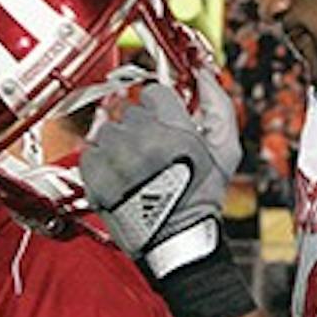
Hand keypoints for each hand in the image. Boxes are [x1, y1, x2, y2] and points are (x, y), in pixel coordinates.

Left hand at [81, 63, 240, 270]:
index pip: (153, 92)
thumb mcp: (226, 152)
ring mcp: (115, 156)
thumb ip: (219, 106)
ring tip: (134, 168)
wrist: (175, 240)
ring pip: (108, 130)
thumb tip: (206, 76)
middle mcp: (142, 139)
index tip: (162, 124)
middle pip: (130, 111)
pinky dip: (101, 162)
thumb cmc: (201, 199)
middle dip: (140, 128)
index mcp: (174, 129)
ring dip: (119, 144)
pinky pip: (90, 152)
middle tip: (152, 154)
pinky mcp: (94, 174)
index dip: (159, 109)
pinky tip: (119, 177)